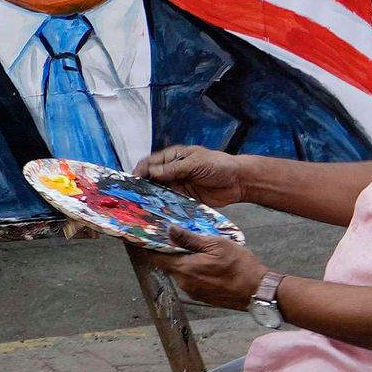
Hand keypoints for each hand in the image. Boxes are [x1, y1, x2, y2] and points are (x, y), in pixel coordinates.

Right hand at [133, 144, 253, 206]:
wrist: (239, 181)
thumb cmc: (218, 165)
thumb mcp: (195, 163)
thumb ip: (174, 168)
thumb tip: (152, 172)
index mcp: (173, 158)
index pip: (150, 163)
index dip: (139, 172)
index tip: (132, 183)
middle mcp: (172, 172)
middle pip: (151, 179)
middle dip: (142, 188)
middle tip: (133, 198)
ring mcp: (178, 186)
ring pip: (159, 193)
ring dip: (152, 199)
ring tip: (142, 208)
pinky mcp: (185, 199)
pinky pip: (171, 204)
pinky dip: (164, 208)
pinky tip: (158, 214)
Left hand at [156, 230, 265, 310]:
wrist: (258, 291)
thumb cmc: (239, 265)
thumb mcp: (216, 244)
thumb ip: (190, 238)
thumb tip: (169, 229)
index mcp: (184, 269)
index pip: (156, 258)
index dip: (149, 247)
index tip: (146, 237)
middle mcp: (184, 283)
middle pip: (168, 265)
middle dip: (170, 252)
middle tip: (175, 239)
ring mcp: (193, 292)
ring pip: (180, 273)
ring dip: (184, 262)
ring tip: (195, 250)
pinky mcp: (202, 297)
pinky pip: (191, 281)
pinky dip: (193, 272)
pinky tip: (205, 264)